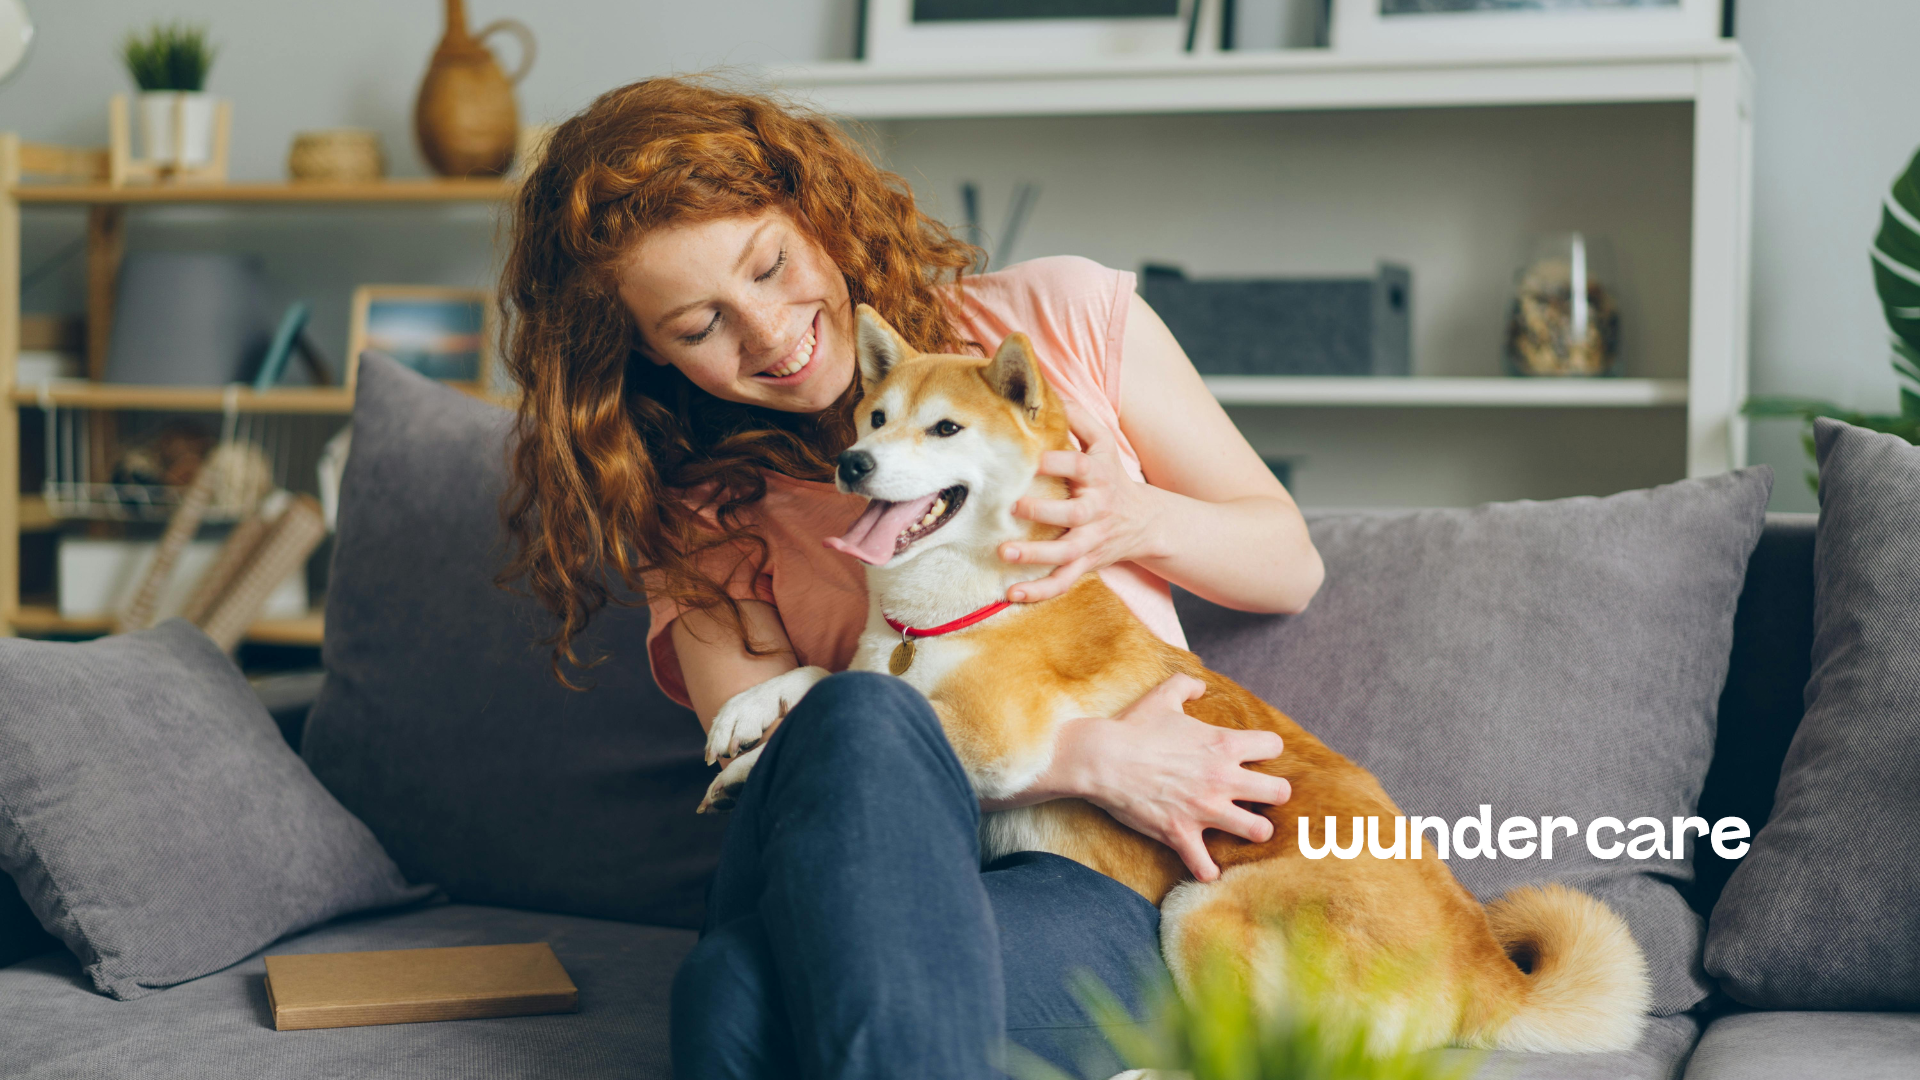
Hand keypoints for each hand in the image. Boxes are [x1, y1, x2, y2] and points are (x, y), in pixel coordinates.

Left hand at [1001, 399, 1169, 602]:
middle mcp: (1095, 511)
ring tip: (1005, 553)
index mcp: (1098, 477)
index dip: (1059, 462)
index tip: (1033, 458)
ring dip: (1035, 557)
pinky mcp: (1084, 564)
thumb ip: (1077, 418)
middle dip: (1044, 512)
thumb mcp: (1102, 443)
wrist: (1145, 521)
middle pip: (1073, 516)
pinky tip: (1011, 594)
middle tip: (1014, 506)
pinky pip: (1062, 582)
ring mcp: (1090, 542)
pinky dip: (1039, 592)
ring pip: (1065, 555)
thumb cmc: (1111, 476)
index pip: (1080, 467)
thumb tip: (1047, 387)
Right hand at [1060, 674, 1290, 881]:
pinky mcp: (1181, 833)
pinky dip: (1207, 869)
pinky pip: (1205, 865)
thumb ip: (1186, 685)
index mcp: (1224, 744)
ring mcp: (1204, 809)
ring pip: (1257, 831)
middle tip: (1259, 796)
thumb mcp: (1162, 697)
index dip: (1267, 750)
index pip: (1274, 746)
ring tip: (1245, 829)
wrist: (1101, 758)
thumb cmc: (1133, 727)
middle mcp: (1222, 779)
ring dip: (1254, 831)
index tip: (1256, 755)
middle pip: (1279, 793)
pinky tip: (1207, 867)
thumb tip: (1199, 685)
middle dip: (1274, 794)